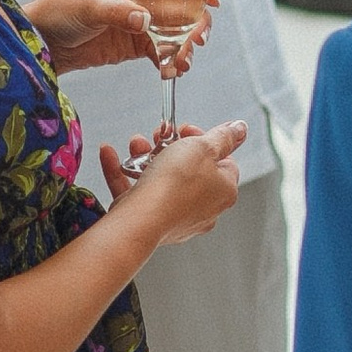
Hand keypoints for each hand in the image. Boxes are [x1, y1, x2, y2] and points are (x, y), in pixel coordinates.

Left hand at [35, 0, 210, 73]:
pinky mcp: (139, 42)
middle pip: (185, 2)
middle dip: (196, 21)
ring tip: (182, 61)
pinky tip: (172, 71)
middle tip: (197, 40)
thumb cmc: (60, 9)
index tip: (212, 0)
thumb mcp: (88, 5)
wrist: (43, 42)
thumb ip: (117, 12)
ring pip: (179, 29)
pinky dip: (172, 60)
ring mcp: (144, 17)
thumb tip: (145, 21)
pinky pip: (164, 50)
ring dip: (187, 45)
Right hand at [100, 119, 246, 238]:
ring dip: (145, 157)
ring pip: (161, 181)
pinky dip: (123, 172)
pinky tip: (110, 154)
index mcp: (224, 191)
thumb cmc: (174, 185)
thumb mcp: (202, 147)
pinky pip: (135, 192)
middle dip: (170, 148)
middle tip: (160, 136)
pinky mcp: (149, 222)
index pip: (222, 161)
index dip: (204, 141)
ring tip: (136, 145)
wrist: (141, 219)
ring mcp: (176, 218)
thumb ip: (223, 136)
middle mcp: (204, 208)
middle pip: (190, 170)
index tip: (187, 131)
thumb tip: (241, 129)